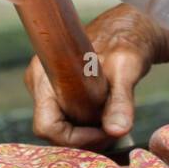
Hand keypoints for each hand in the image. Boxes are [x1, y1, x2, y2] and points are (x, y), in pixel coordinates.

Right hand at [24, 4, 168, 148]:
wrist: (129, 29)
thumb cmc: (126, 41)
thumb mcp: (127, 69)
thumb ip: (121, 101)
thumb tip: (117, 131)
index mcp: (45, 74)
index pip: (47, 126)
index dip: (77, 138)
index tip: (107, 131)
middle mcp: (40, 83)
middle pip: (54, 131)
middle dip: (86, 136)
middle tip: (115, 127)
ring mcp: (47, 89)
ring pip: (62, 128)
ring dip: (89, 131)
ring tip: (114, 118)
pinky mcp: (58, 93)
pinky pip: (68, 121)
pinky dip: (89, 125)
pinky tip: (109, 117)